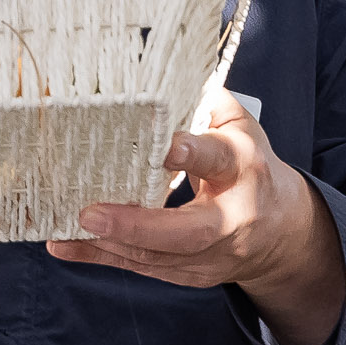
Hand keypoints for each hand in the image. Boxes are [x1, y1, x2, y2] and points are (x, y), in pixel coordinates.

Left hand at [46, 92, 345, 344]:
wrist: (281, 233)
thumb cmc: (249, 167)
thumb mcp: (241, 127)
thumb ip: (206, 100)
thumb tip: (168, 71)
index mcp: (242, 169)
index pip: (216, 158)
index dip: (190, 152)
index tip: (163, 146)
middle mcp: (230, 218)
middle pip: (187, 232)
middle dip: (136, 225)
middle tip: (89, 213)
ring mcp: (211, 254)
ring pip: (158, 256)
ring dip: (108, 243)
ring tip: (64, 226)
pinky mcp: (190, 273)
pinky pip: (143, 267)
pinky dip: (101, 257)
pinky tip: (64, 244)